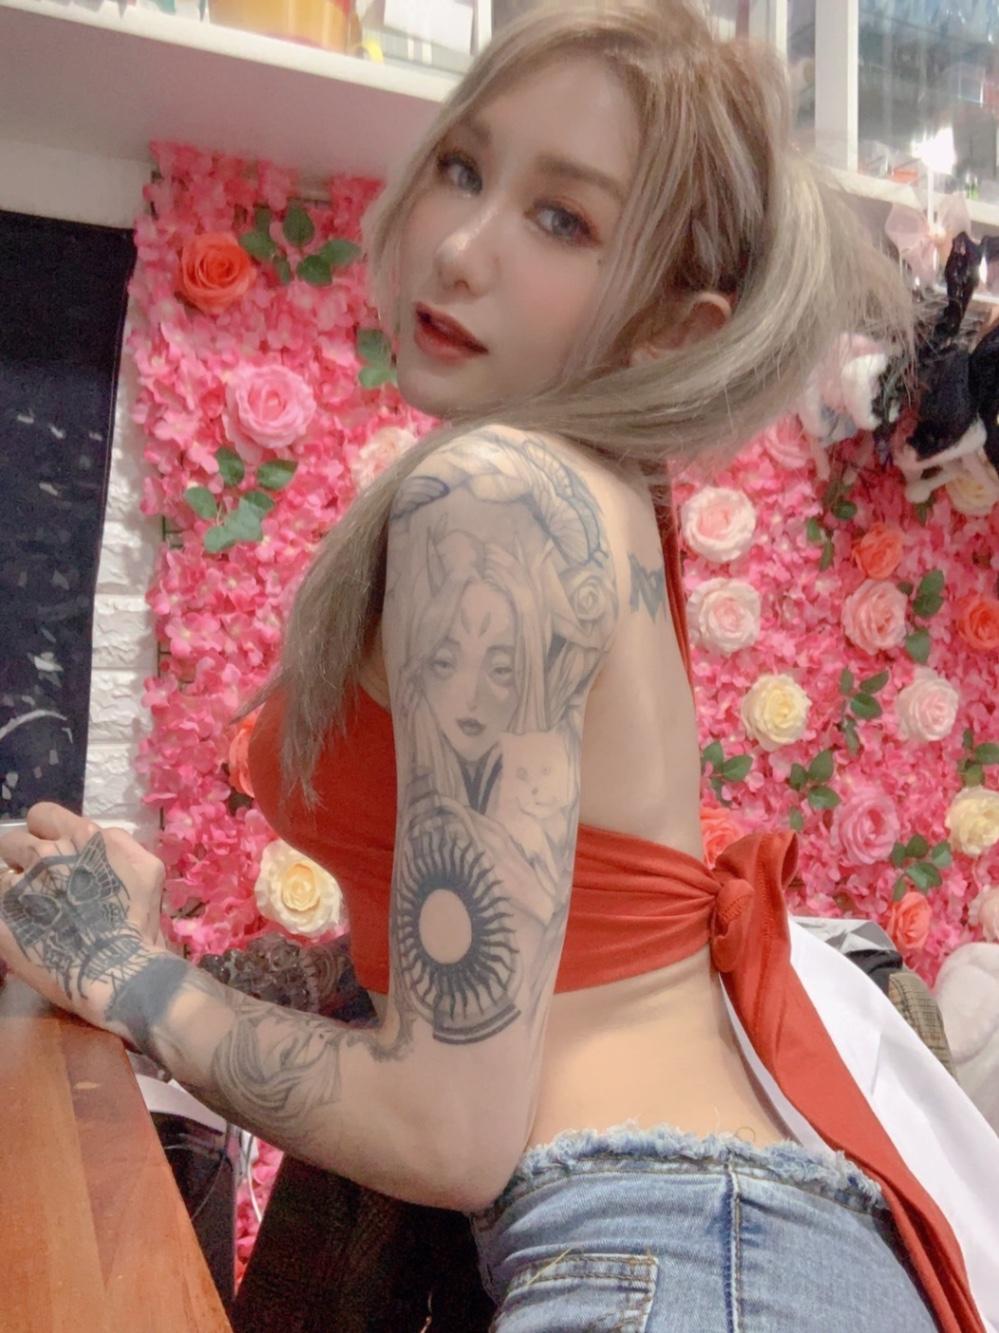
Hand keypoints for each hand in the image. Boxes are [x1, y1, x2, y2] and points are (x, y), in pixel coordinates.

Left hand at [0, 803, 169, 1037]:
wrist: (117, 973)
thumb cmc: (138, 925)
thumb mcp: (146, 870)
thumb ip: (117, 845)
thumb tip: (97, 839)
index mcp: (83, 837)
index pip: (42, 815)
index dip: (44, 832)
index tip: (51, 850)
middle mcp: (47, 854)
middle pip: (13, 841)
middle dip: (23, 858)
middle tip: (39, 884)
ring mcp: (21, 887)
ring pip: (1, 876)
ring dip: (14, 889)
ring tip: (34, 912)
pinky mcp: (2, 920)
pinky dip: (8, 917)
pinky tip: (26, 934)